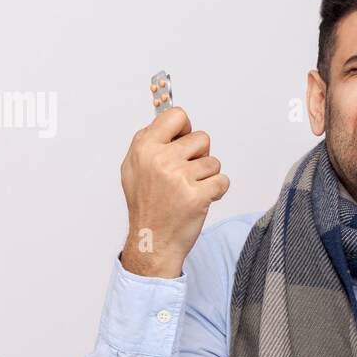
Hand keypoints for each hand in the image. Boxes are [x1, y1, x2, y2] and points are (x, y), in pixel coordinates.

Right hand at [118, 107, 229, 277]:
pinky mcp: (197, 196)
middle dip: (199, 156)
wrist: (152, 241)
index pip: (176, 115)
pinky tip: (200, 200)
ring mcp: (179, 177)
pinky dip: (217, 191)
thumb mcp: (134, 168)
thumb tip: (172, 121)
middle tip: (184, 176)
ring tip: (188, 191)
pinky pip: (223, 181)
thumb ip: (150, 142)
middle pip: (202, 138)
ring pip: (213, 162)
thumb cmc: (146, 205)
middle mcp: (160, 159)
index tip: (182, 142)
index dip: (185, 129)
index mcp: (144, 147)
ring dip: (207, 177)